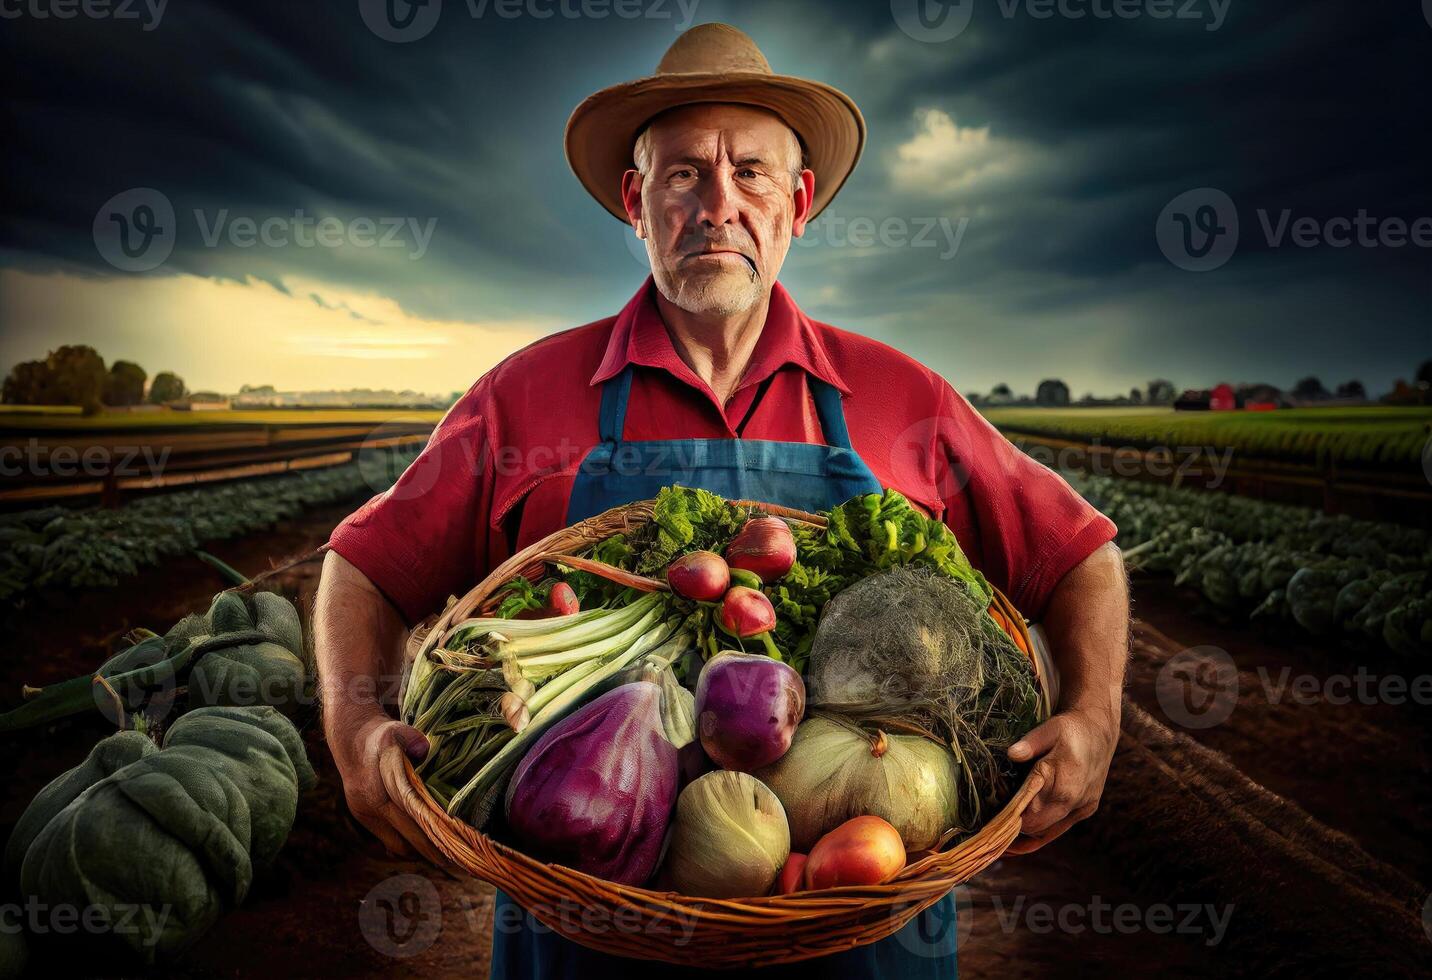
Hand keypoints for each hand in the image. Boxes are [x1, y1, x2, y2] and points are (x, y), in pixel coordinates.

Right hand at [330, 709, 450, 868]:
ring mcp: (364, 816)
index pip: (410, 824)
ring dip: (417, 852)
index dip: (432, 840)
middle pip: (403, 843)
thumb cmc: (382, 736)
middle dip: (428, 854)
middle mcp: (369, 809)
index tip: (453, 851)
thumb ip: (412, 738)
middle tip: (455, 862)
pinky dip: (405, 844)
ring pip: (393, 846)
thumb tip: (424, 748)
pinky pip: (386, 840)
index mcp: (378, 793)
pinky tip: (423, 845)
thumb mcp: (397, 731)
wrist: (350, 738)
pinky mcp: (363, 817)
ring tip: (443, 857)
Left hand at [1004, 704, 1119, 853]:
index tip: (990, 817)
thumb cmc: (1070, 729)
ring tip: (998, 839)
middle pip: (1037, 827)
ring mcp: (1082, 809)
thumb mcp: (1050, 730)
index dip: (1010, 818)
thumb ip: (1031, 743)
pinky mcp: (1085, 810)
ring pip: (1048, 832)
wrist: (1100, 731)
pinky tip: (1019, 842)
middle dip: (1013, 828)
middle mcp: (1075, 803)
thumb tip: (1012, 754)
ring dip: (1025, 834)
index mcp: (1066, 786)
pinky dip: (1039, 834)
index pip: (1032, 815)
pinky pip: (1058, 829)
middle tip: (990, 825)